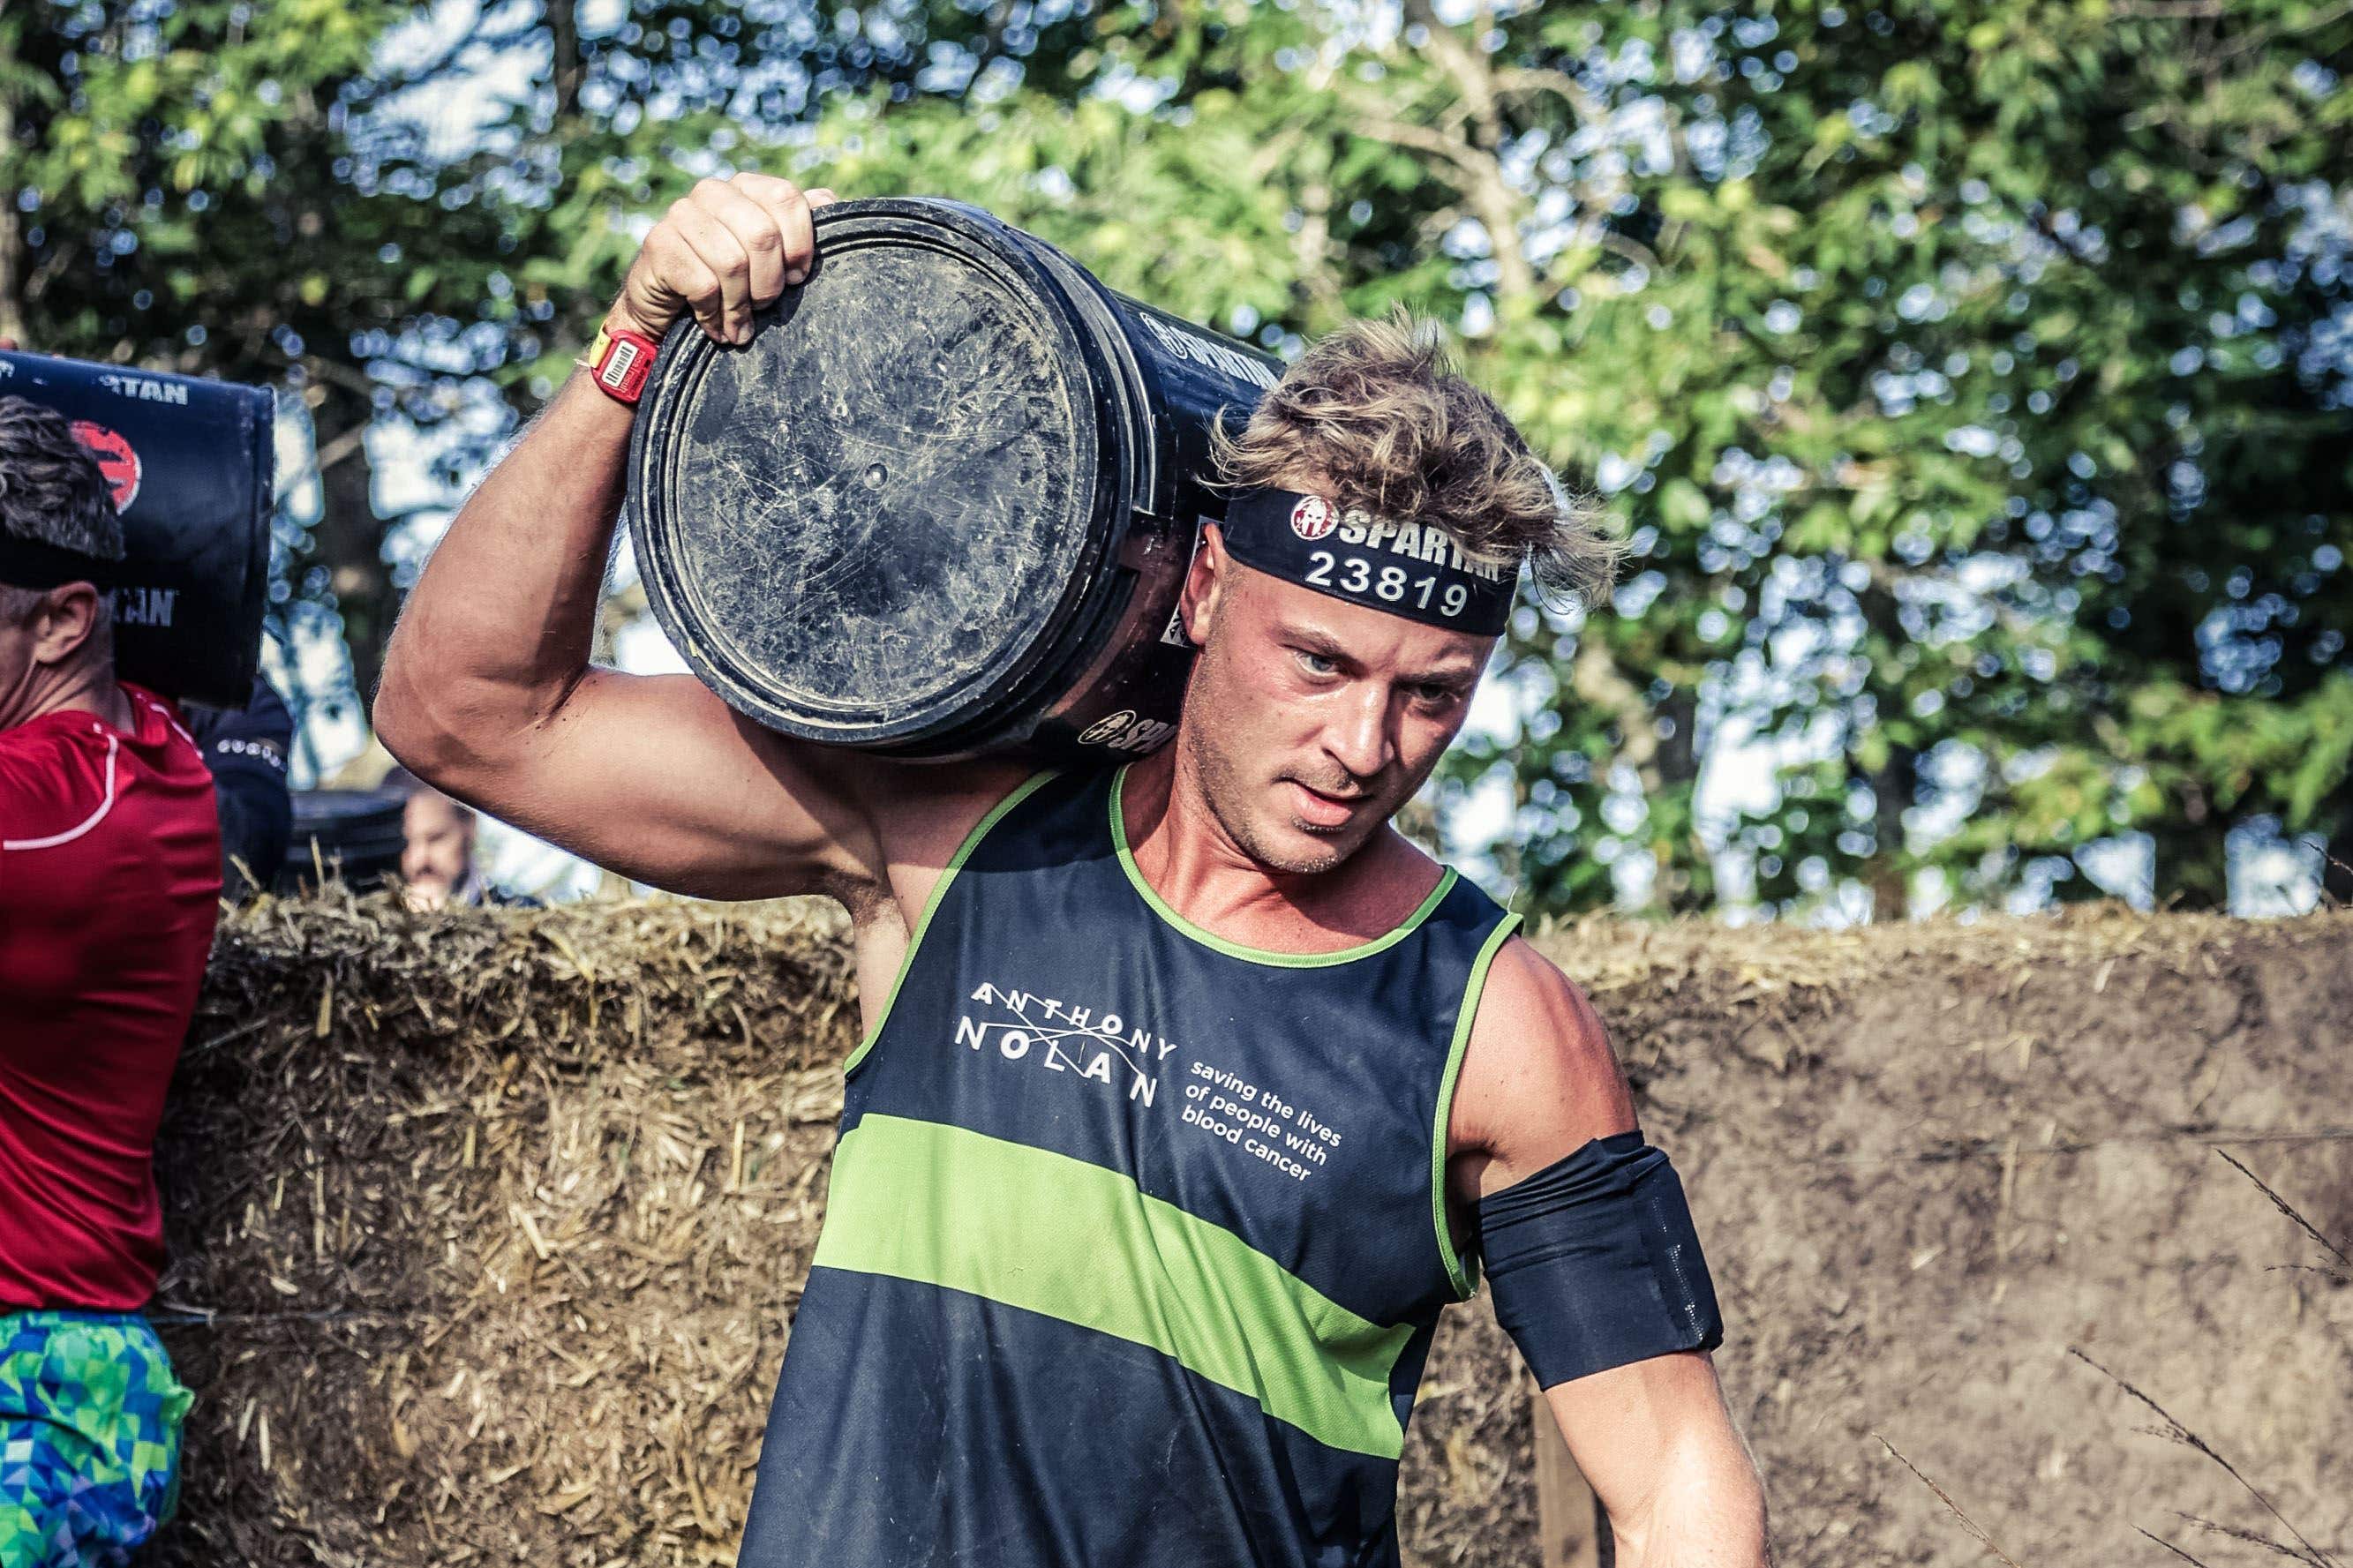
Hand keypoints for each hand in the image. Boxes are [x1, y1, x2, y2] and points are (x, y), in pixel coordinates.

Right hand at [606, 174, 837, 346]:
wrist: (666, 307)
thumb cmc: (728, 281)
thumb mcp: (768, 255)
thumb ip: (797, 224)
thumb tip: (830, 200)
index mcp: (744, 186)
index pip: (787, 198)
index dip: (801, 245)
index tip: (797, 278)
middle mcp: (711, 191)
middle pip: (762, 235)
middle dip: (770, 283)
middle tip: (766, 306)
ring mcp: (681, 214)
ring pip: (732, 263)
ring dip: (741, 306)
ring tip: (741, 325)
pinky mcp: (659, 243)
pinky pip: (703, 285)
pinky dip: (715, 315)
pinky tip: (715, 325)